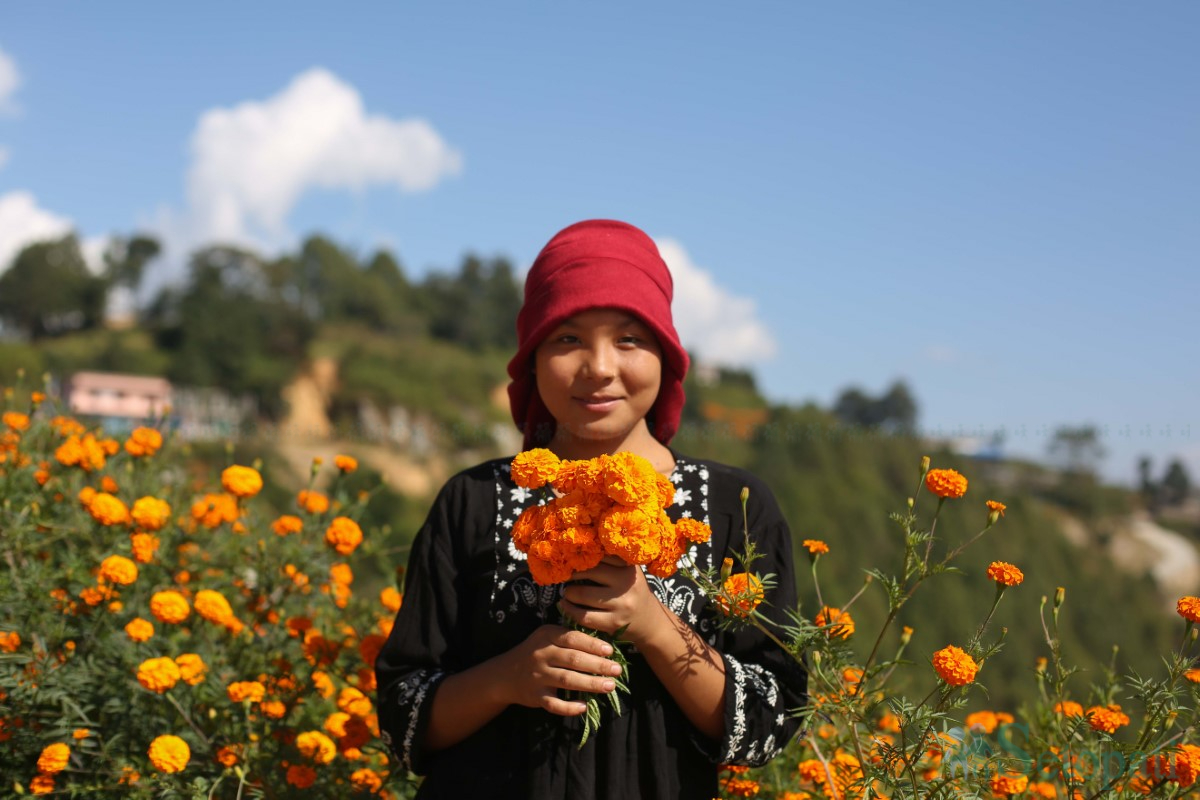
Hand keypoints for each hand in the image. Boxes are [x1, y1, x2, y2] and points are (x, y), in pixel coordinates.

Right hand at [496, 624, 624, 715]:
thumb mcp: (547, 637)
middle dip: (598, 665)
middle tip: (617, 670)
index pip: (572, 638)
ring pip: (567, 680)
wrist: (505, 674)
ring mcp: (538, 676)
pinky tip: (584, 706)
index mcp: (546, 636)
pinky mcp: (535, 696)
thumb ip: (569, 638)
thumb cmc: (535, 652)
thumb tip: (604, 645)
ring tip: (609, 686)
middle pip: (573, 659)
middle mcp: (541, 655)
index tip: (610, 651)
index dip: (592, 645)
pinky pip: (554, 704)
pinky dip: (569, 707)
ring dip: (591, 684)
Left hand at [559, 557, 667, 645]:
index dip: (583, 556)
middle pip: (589, 571)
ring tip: (568, 592)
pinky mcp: (613, 623)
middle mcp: (626, 583)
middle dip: (572, 574)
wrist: (650, 622)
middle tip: (566, 575)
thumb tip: (577, 552)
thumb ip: (610, 561)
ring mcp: (621, 604)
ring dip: (569, 592)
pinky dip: (569, 609)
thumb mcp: (628, 573)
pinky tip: (566, 605)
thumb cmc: (632, 592)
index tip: (572, 557)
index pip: (600, 554)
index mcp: (629, 567)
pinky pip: (583, 615)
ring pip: (582, 594)